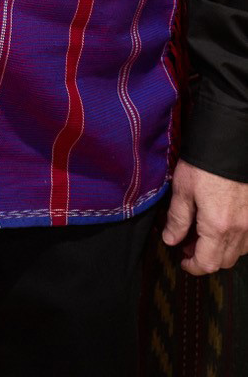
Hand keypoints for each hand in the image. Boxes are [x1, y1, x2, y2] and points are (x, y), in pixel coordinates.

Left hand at [162, 160, 247, 274]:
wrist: (230, 143)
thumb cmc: (204, 164)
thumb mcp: (183, 189)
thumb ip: (177, 219)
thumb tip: (170, 239)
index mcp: (218, 227)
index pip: (208, 262)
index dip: (193, 267)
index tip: (183, 261)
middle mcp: (240, 229)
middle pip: (224, 261)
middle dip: (205, 258)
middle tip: (188, 244)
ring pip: (238, 251)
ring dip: (220, 249)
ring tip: (203, 234)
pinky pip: (247, 238)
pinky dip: (234, 239)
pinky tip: (221, 225)